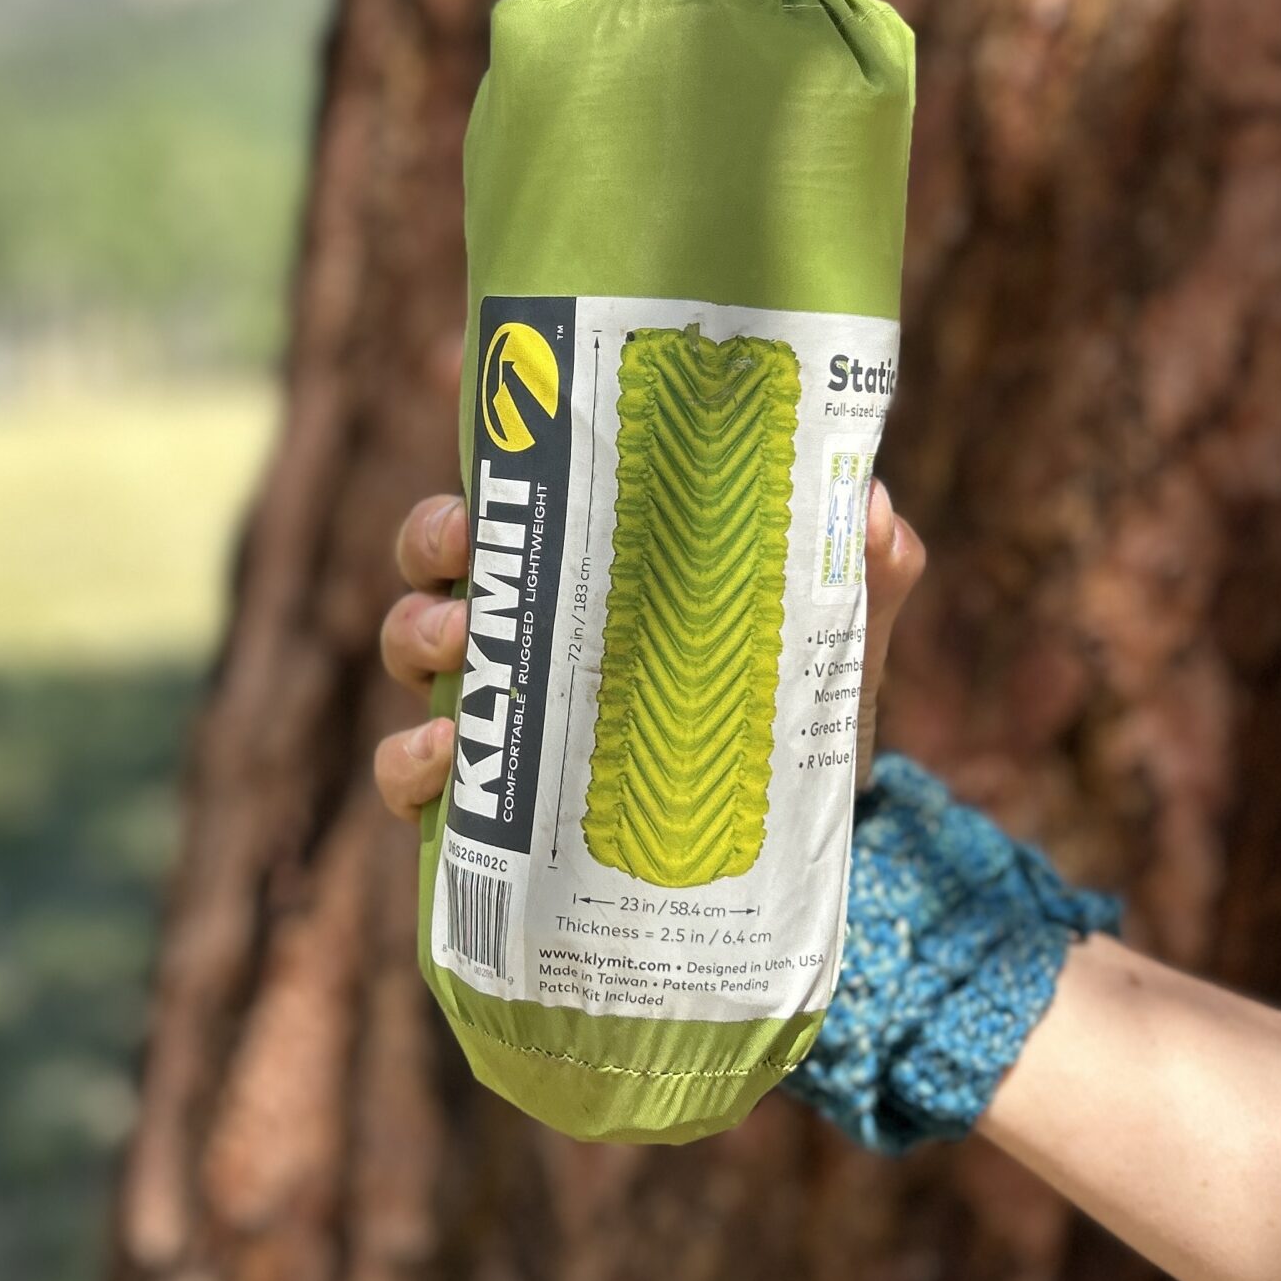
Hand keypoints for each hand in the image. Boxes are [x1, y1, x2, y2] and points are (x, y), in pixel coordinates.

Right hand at [372, 481, 927, 819]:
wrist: (797, 852)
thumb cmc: (800, 718)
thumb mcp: (842, 640)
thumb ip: (871, 574)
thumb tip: (871, 508)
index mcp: (600, 566)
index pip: (528, 493)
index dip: (493, 448)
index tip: (483, 427)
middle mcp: (535, 627)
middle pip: (443, 556)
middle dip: (433, 537)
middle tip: (467, 547)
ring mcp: (504, 711)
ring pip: (415, 647)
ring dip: (418, 632)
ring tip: (460, 643)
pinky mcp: (488, 804)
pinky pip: (411, 777)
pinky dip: (408, 761)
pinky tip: (444, 755)